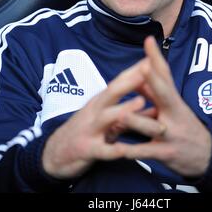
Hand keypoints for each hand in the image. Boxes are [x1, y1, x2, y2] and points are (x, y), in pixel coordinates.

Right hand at [42, 57, 163, 178]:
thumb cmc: (87, 131)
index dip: (134, 70)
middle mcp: (94, 111)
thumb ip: (130, 113)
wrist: (56, 153)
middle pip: (111, 92)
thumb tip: (155, 103)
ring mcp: (89, 129)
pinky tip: (124, 150)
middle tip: (148, 71)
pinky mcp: (85, 150)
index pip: (118, 82)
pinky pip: (100, 150)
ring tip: (141, 102)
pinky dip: (112, 150)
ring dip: (124, 108)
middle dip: (129, 81)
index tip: (152, 58)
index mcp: (101, 102)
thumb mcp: (107, 119)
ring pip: (107, 117)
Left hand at [114, 36, 211, 177]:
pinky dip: (133, 151)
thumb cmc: (184, 125)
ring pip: (151, 126)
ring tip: (121, 115)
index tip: (148, 40)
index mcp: (174, 100)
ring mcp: (170, 134)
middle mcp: (174, 114)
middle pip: (165, 94)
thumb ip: (153, 91)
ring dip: (136, 121)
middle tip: (144, 66)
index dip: (157, 58)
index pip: (165, 75)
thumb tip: (137, 70)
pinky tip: (119, 150)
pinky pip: (147, 152)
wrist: (208, 157)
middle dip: (154, 80)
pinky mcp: (166, 154)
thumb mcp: (172, 107)